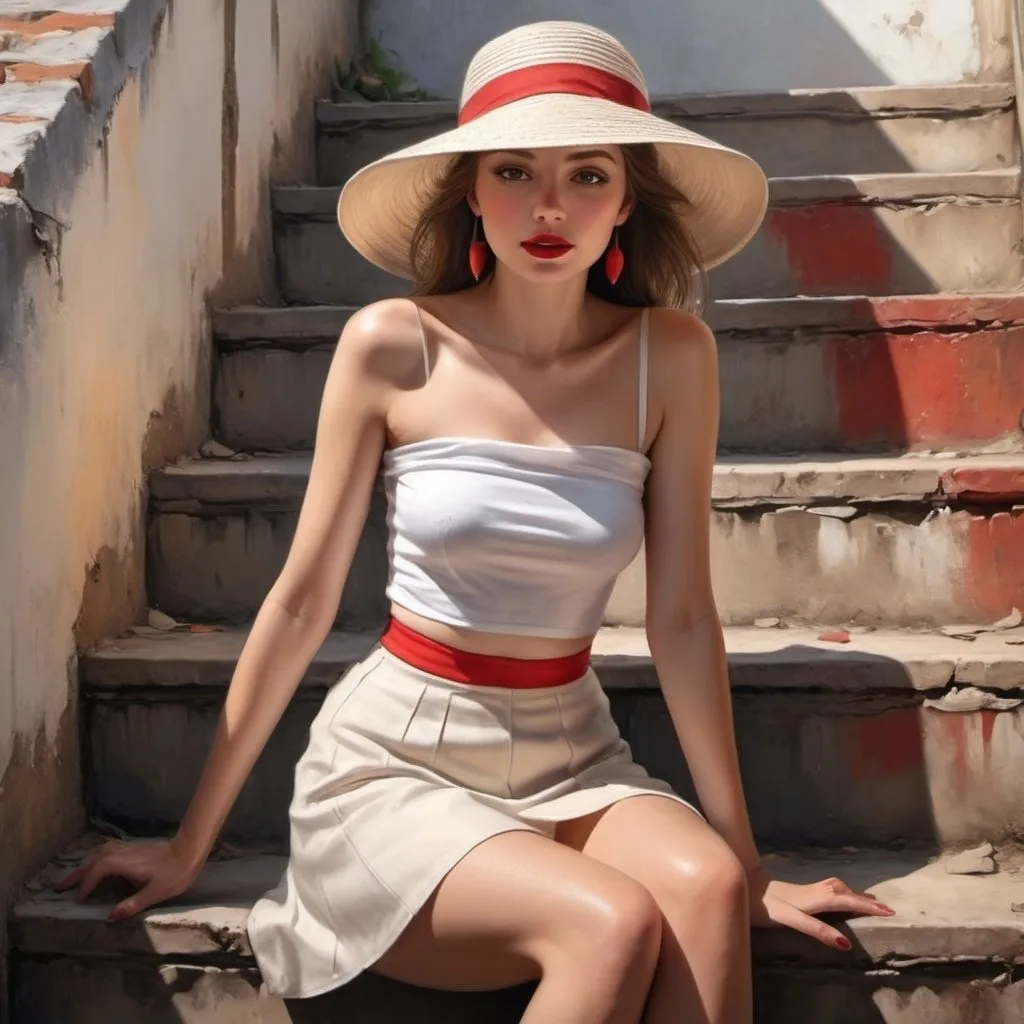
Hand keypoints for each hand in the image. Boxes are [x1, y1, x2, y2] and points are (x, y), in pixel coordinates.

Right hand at [54, 839, 202, 921]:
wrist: (190, 850)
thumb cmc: (175, 873)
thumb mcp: (156, 893)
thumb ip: (133, 904)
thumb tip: (110, 917)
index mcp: (126, 863)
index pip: (98, 871)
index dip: (86, 884)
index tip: (80, 899)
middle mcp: (123, 853)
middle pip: (93, 860)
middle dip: (76, 873)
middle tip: (59, 887)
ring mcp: (128, 848)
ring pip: (99, 853)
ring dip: (84, 864)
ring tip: (72, 877)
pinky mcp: (133, 848)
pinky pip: (107, 850)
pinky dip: (95, 857)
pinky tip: (95, 864)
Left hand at [747, 865, 894, 950]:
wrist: (741, 885)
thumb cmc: (763, 907)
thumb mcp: (789, 920)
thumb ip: (815, 930)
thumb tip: (845, 943)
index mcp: (815, 899)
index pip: (846, 901)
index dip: (867, 907)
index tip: (889, 912)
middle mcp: (814, 890)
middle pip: (845, 892)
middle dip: (866, 901)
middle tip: (887, 909)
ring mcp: (806, 889)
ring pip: (837, 888)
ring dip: (855, 894)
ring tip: (869, 902)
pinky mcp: (799, 890)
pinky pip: (829, 889)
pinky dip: (842, 892)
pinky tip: (838, 896)